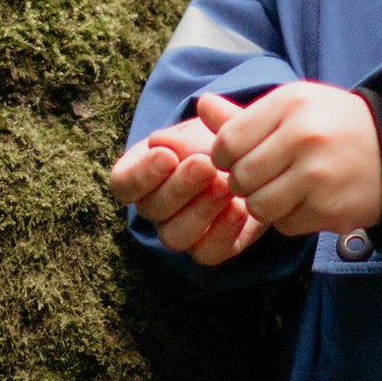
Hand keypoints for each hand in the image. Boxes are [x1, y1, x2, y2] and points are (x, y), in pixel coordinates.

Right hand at [106, 99, 268, 267]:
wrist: (257, 157)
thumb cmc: (221, 136)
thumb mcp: (206, 127)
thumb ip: (187, 135)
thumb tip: (161, 141)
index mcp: (142, 173)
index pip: (124, 183)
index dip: (143, 174)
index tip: (167, 155)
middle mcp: (155, 208)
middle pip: (151, 210)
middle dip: (179, 187)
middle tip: (205, 165)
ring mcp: (182, 232)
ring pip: (175, 237)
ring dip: (200, 211)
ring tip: (225, 185)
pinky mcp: (213, 248)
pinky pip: (208, 253)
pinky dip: (223, 232)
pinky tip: (240, 209)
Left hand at [208, 83, 381, 237]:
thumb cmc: (335, 125)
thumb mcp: (295, 107)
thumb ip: (246, 115)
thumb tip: (201, 105)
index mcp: (290, 104)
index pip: (228, 141)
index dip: (224, 156)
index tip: (239, 158)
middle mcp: (303, 137)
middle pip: (239, 177)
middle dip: (243, 183)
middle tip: (264, 176)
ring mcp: (317, 175)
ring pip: (257, 205)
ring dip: (263, 204)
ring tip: (284, 190)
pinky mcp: (329, 208)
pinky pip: (285, 224)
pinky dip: (289, 218)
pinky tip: (308, 200)